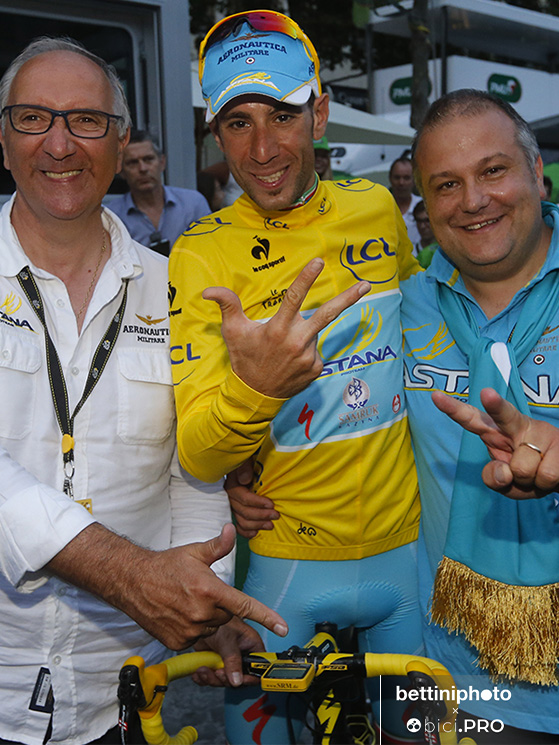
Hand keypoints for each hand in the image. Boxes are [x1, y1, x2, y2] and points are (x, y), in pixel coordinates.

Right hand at [48, 523, 287, 649]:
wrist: (132, 582)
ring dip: (206, 617)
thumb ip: (218, 545)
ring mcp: (189, 630)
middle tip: (200, 592)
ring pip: (212, 627)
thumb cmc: (166, 565)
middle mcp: (202, 613)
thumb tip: (232, 529)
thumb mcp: (194, 552)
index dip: (267, 617)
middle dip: (219, 605)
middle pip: (226, 616)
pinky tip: (178, 613)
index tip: (284, 628)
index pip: (245, 605)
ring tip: (186, 601)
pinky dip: (192, 628)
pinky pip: (196, 638)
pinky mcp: (178, 642)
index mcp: (210, 590)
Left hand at [192, 616, 263, 686]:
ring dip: (212, 679)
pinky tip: (198, 672)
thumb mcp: (227, 640)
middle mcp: (242, 655)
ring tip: (203, 670)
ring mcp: (228, 660)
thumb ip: (232, 659)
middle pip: (240, 679)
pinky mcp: (216, 663)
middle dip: (226, 679)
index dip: (250, 678)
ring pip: (225, 680)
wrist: (198, 618)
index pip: (258, 668)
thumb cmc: (218, 621)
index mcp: (252, 646)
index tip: (239, 681)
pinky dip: (204, 677)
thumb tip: (237, 680)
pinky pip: (212, 677)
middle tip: (217, 673)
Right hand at [204, 258, 369, 398]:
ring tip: (284, 350)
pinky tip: (292, 361)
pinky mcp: (316, 368)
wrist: (255, 396)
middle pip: (326, 315)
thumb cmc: (244, 359)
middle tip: (366, 285)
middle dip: (348, 299)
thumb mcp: (232, 332)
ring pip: (313, 334)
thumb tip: (208, 290)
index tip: (319, 261)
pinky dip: (306, 351)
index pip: (294, 297)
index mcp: (277, 329)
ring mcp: (309, 357)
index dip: (306, 278)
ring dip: (303, 334)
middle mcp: (296, 341)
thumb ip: (227, 306)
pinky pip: (315, 351)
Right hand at [226, 461, 278, 538]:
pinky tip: (256, 533)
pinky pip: (238, 525)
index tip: (271, 504)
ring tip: (270, 525)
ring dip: (257, 525)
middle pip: (244, 511)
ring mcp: (232, 505)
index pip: (244, 498)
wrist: (243, 464)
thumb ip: (244, 467)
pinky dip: (246, 531)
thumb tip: (245, 480)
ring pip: (242, 520)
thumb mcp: (245, 459)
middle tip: (276, 515)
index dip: (258, 503)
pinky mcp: (236, 510)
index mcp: (232, 485)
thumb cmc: (246, 461)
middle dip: (261, 515)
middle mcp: (230, 497)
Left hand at [432, 388, 558, 498]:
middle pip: (504, 415)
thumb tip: (505, 472)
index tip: (435, 396)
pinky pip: (544, 475)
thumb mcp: (505, 484)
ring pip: (522, 467)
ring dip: (528, 481)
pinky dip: (544, 484)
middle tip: (487, 394)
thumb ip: (494, 479)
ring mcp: (539, 431)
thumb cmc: (527, 476)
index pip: (471, 419)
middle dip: (495, 405)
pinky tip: (548, 474)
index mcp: (494, 433)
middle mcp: (514, 427)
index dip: (453, 409)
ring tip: (535, 474)